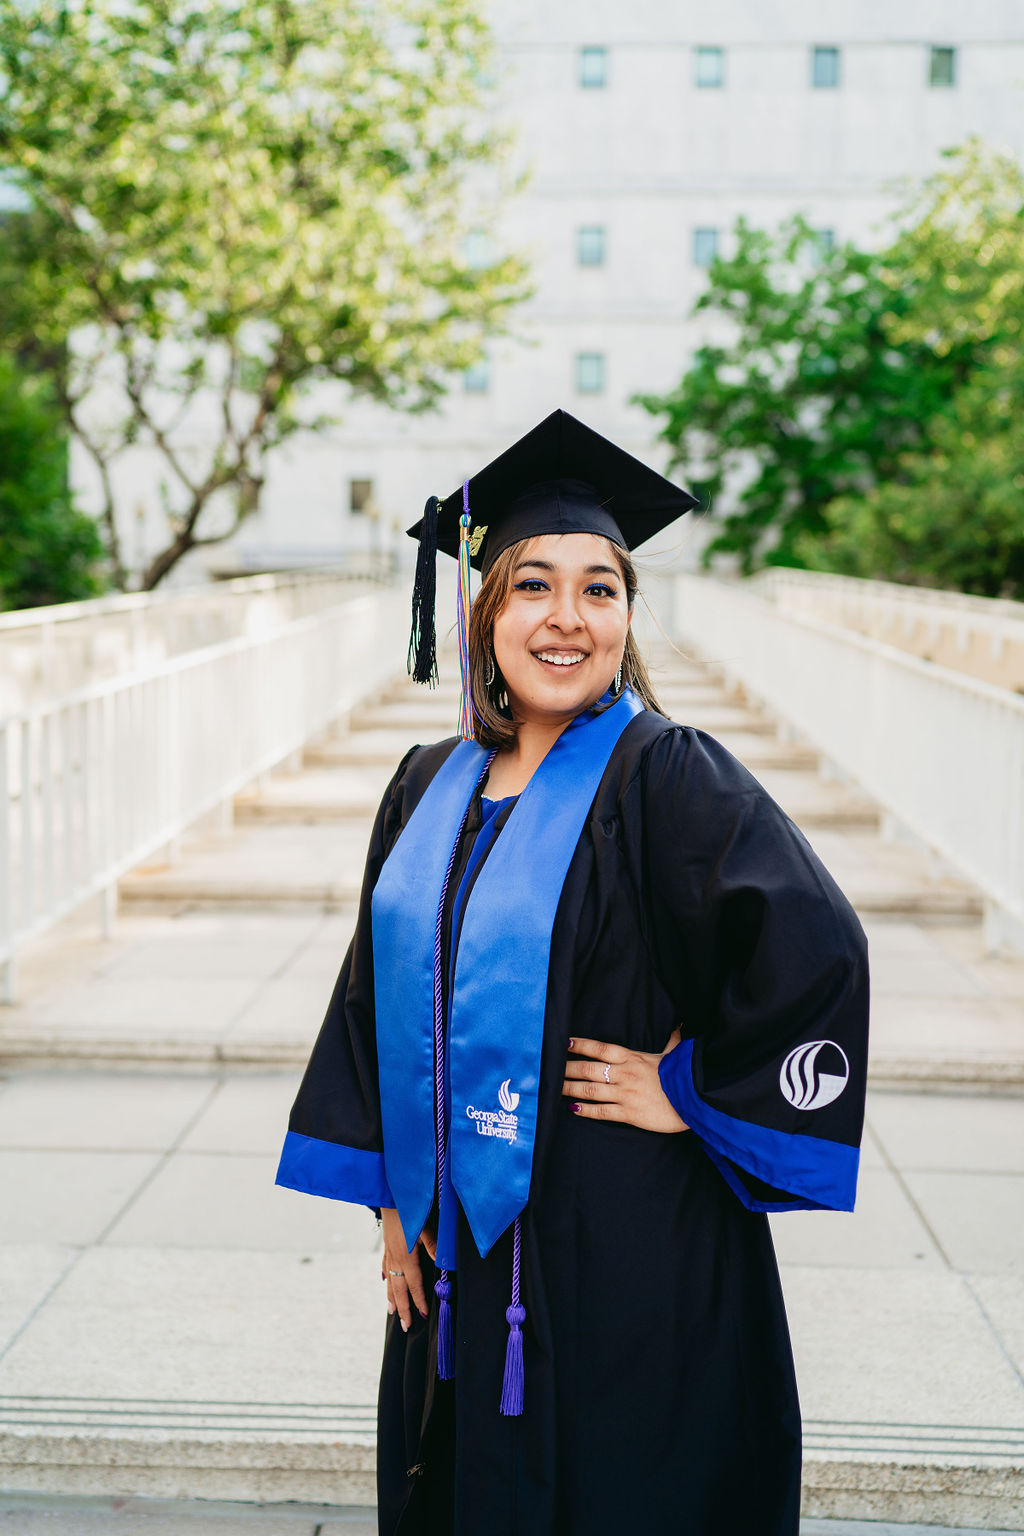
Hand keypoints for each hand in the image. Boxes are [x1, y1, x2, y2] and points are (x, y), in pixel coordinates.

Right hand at [380, 1208, 435, 1330]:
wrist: (390, 1196)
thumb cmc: (409, 1210)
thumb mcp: (424, 1227)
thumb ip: (434, 1245)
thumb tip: (442, 1264)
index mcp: (406, 1257)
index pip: (414, 1285)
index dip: (418, 1301)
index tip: (422, 1316)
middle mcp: (396, 1258)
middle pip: (399, 1289)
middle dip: (403, 1308)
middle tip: (405, 1326)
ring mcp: (389, 1252)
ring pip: (390, 1280)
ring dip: (391, 1298)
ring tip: (392, 1312)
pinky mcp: (387, 1244)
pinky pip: (386, 1266)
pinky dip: (386, 1277)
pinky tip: (385, 1281)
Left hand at [562, 1028, 688, 1132]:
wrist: (694, 1100)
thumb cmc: (682, 1077)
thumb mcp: (674, 1055)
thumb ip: (671, 1042)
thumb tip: (679, 1028)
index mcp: (633, 1057)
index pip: (600, 1047)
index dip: (581, 1044)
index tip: (565, 1043)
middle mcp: (625, 1073)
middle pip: (588, 1069)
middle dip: (568, 1069)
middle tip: (552, 1069)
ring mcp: (625, 1093)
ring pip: (590, 1090)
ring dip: (570, 1089)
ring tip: (555, 1088)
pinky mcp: (629, 1113)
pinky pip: (601, 1111)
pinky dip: (585, 1110)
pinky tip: (573, 1109)